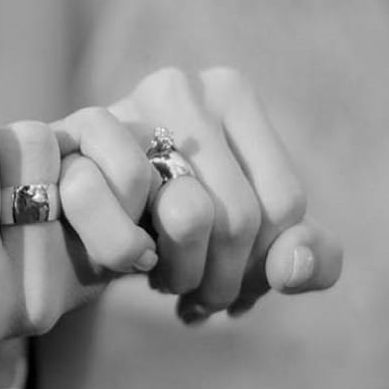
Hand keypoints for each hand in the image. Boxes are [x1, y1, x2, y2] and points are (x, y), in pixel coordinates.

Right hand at [109, 68, 342, 322]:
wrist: (95, 206)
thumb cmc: (183, 219)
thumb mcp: (258, 238)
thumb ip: (310, 256)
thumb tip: (293, 270)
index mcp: (231, 93)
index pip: (283, 202)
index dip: (265, 265)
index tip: (240, 289)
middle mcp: (180, 87)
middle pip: (237, 214)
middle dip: (222, 280)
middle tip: (201, 300)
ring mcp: (126, 109)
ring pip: (188, 216)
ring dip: (181, 274)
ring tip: (171, 285)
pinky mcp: (78, 142)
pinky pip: (131, 216)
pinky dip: (129, 253)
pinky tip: (133, 266)